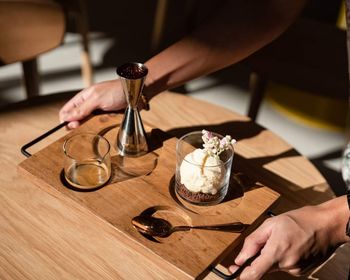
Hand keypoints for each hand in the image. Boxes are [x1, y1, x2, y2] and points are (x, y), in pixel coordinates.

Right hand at [59, 80, 125, 128]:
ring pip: (87, 122)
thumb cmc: (117, 91)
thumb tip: (66, 117)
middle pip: (76, 118)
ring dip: (86, 126)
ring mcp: (98, 111)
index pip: (67, 110)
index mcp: (83, 97)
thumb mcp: (97, 99)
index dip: (65, 119)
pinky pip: (98, 124)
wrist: (136, 93)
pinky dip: (97, 127)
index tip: (69, 126)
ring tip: (89, 126)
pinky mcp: (106, 116)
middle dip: (75, 124)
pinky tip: (98, 128)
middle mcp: (89, 104)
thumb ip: (82, 109)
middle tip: (78, 127)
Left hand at [229, 197, 348, 279]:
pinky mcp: (302, 271)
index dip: (240, 275)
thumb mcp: (271, 224)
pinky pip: (285, 266)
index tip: (233, 270)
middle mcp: (287, 266)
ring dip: (272, 255)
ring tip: (283, 238)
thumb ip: (253, 242)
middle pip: (263, 268)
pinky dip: (282, 257)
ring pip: (274, 266)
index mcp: (277, 252)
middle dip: (259, 257)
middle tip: (266, 241)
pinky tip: (290, 244)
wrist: (328, 225)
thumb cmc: (301, 220)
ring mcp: (296, 270)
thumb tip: (241, 257)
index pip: (253, 274)